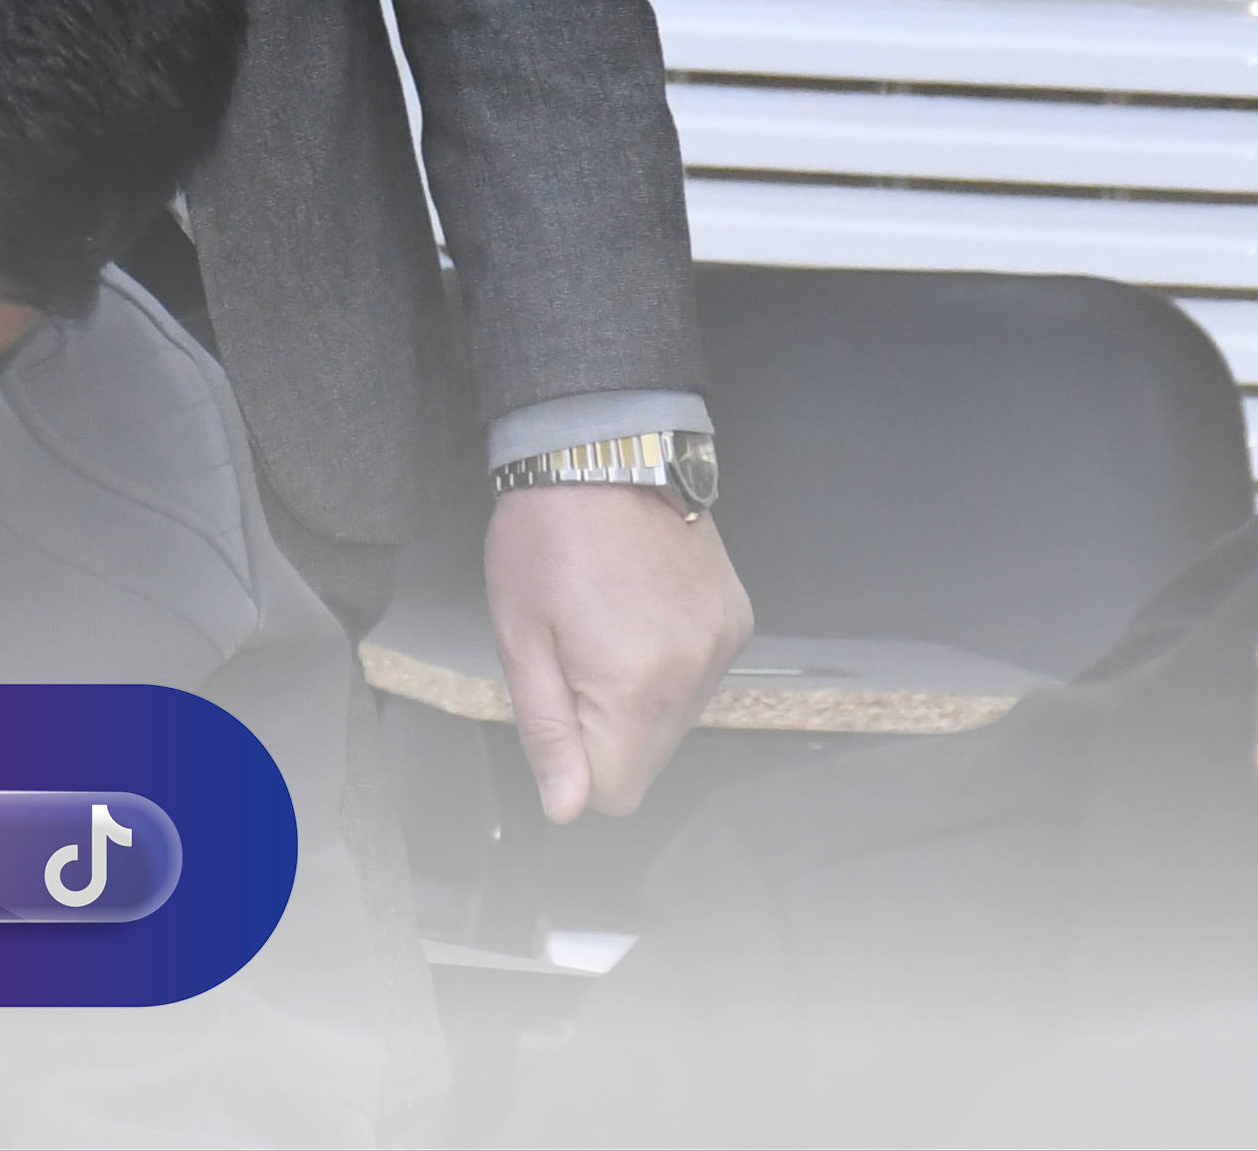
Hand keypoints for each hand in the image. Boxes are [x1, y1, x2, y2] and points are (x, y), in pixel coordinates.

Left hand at [485, 481, 751, 823]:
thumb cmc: (544, 538)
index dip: (578, 763)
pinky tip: (642, 611)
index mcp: (635, 687)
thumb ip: (548, 729)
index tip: (560, 701)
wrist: (603, 450)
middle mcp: (694, 675)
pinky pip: (701, 676)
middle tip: (576, 653)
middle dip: (609, 729)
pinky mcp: (738, 620)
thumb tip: (568, 807)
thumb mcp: (520, 636)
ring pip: (677, 720)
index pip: (617, 792)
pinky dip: (671, 662)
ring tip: (608, 625)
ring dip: (641, 696)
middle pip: (650, 758)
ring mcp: (723, 646)